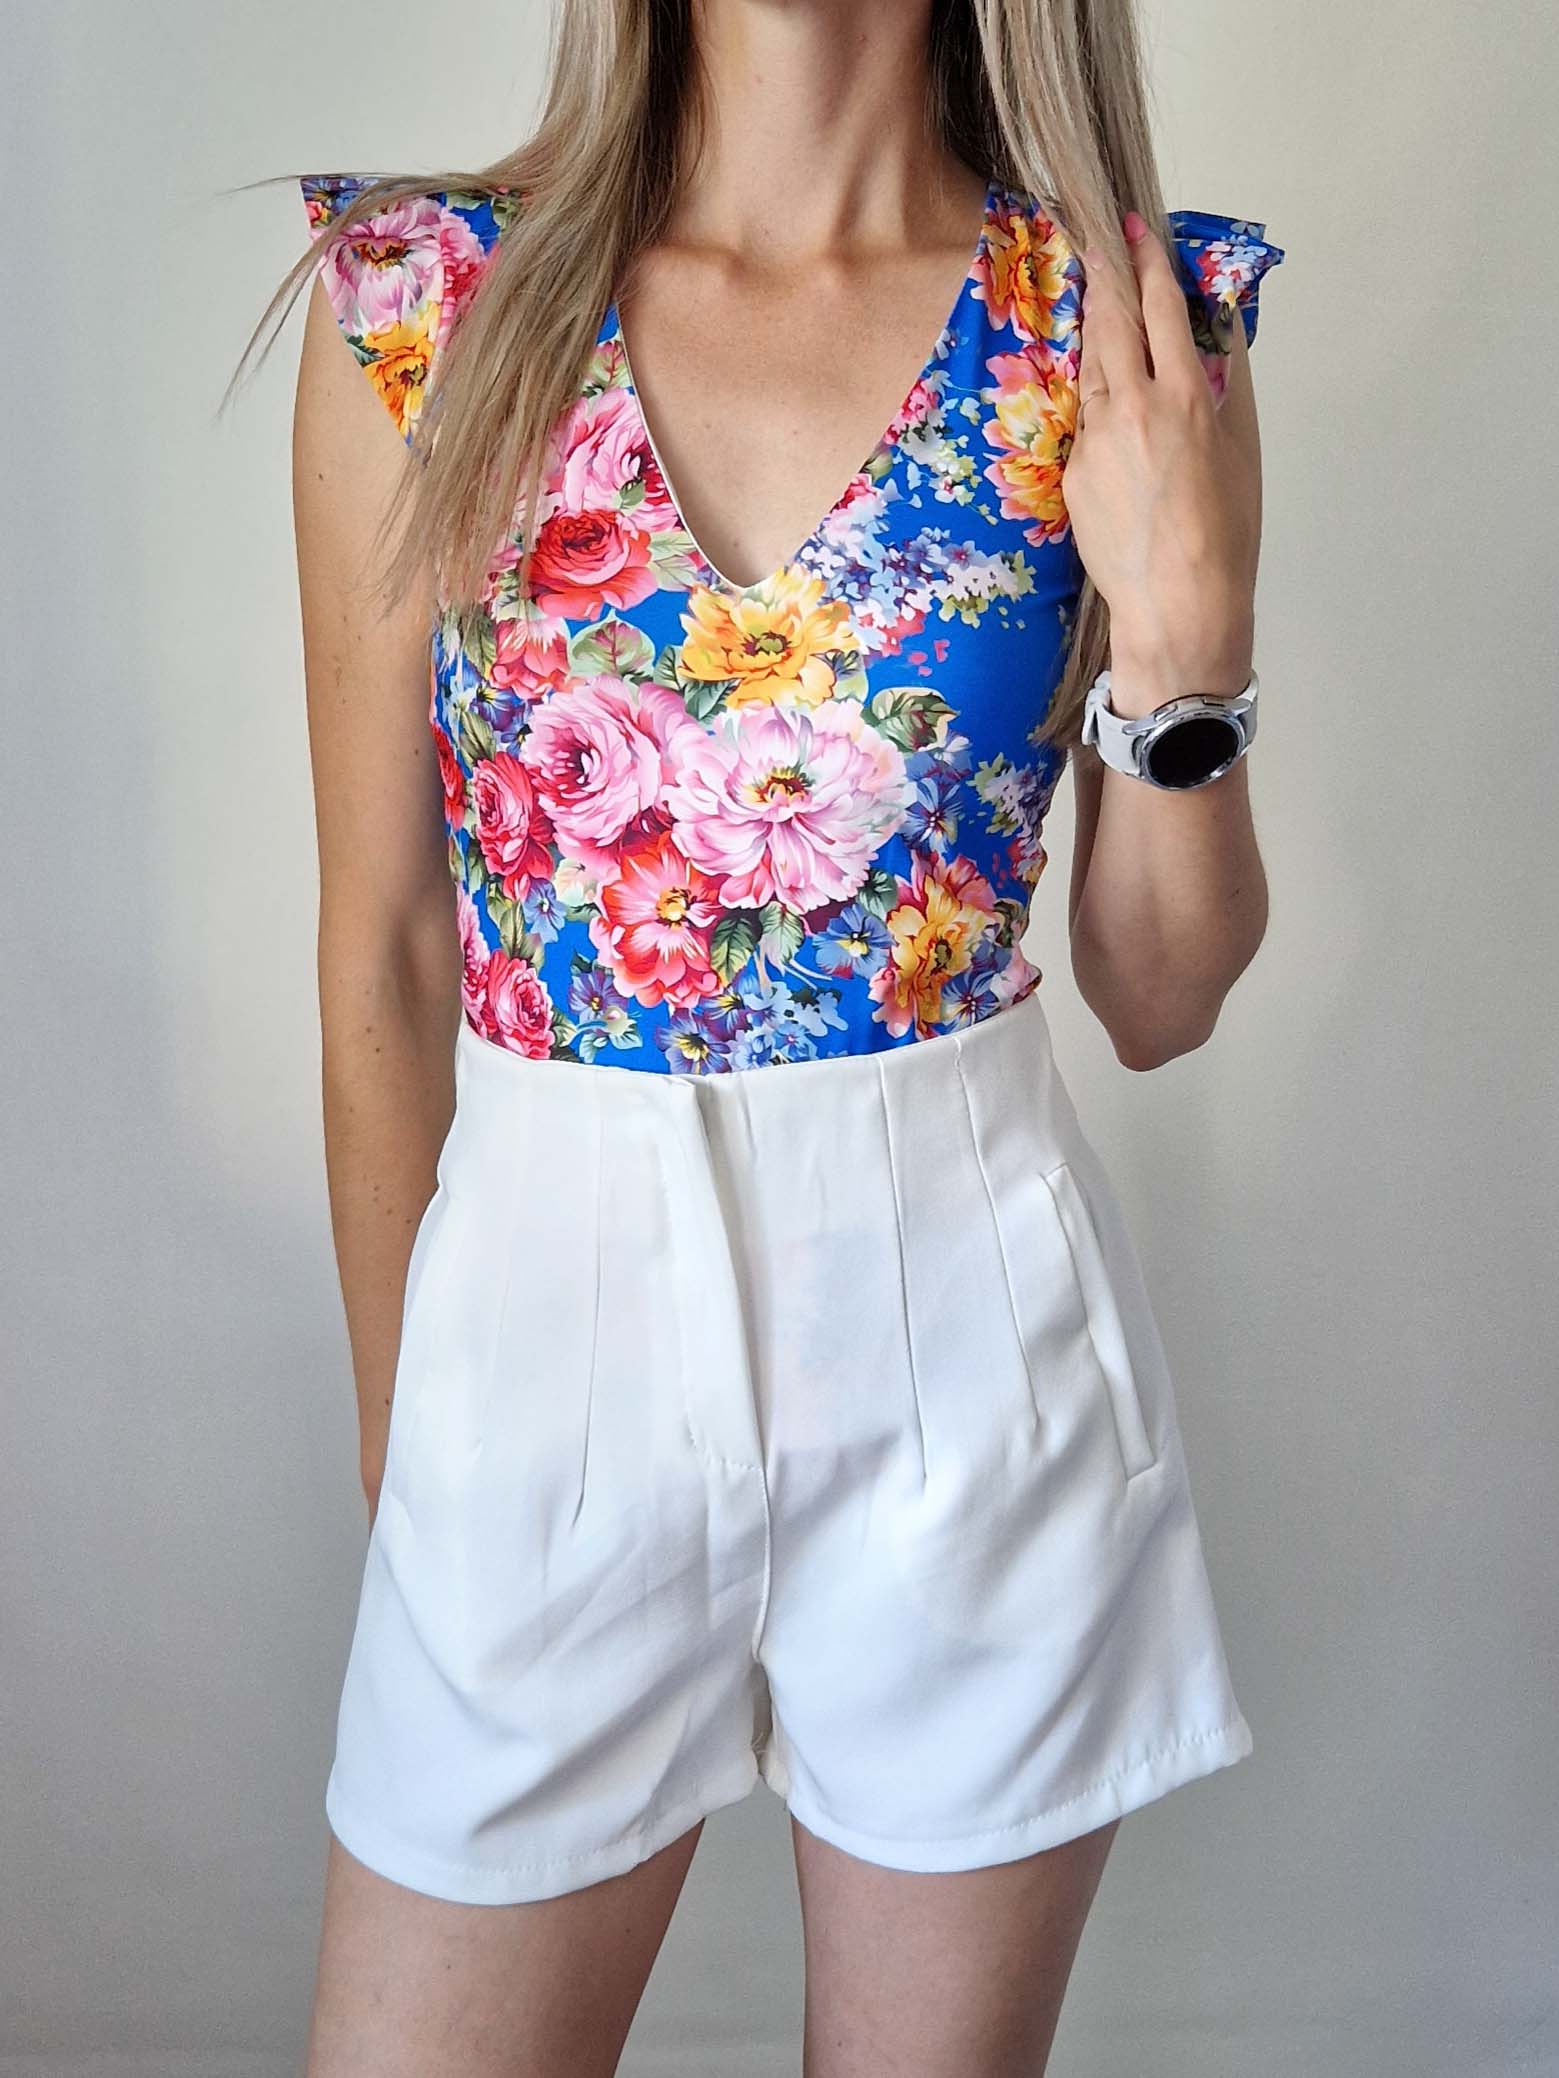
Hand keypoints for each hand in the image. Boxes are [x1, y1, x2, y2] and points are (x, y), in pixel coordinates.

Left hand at [1062, 211, 1261, 715]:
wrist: (1177, 605)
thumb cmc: (1224, 533)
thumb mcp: (1243, 446)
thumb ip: (1228, 376)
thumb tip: (1219, 324)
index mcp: (1182, 398)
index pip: (1160, 307)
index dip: (1147, 260)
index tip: (1136, 227)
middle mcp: (1131, 410)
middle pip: (1110, 322)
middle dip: (1105, 274)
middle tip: (1096, 238)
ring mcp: (1093, 441)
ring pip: (1089, 365)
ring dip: (1091, 324)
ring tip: (1093, 291)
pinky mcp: (1070, 473)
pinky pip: (1082, 418)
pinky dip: (1090, 390)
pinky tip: (1096, 379)